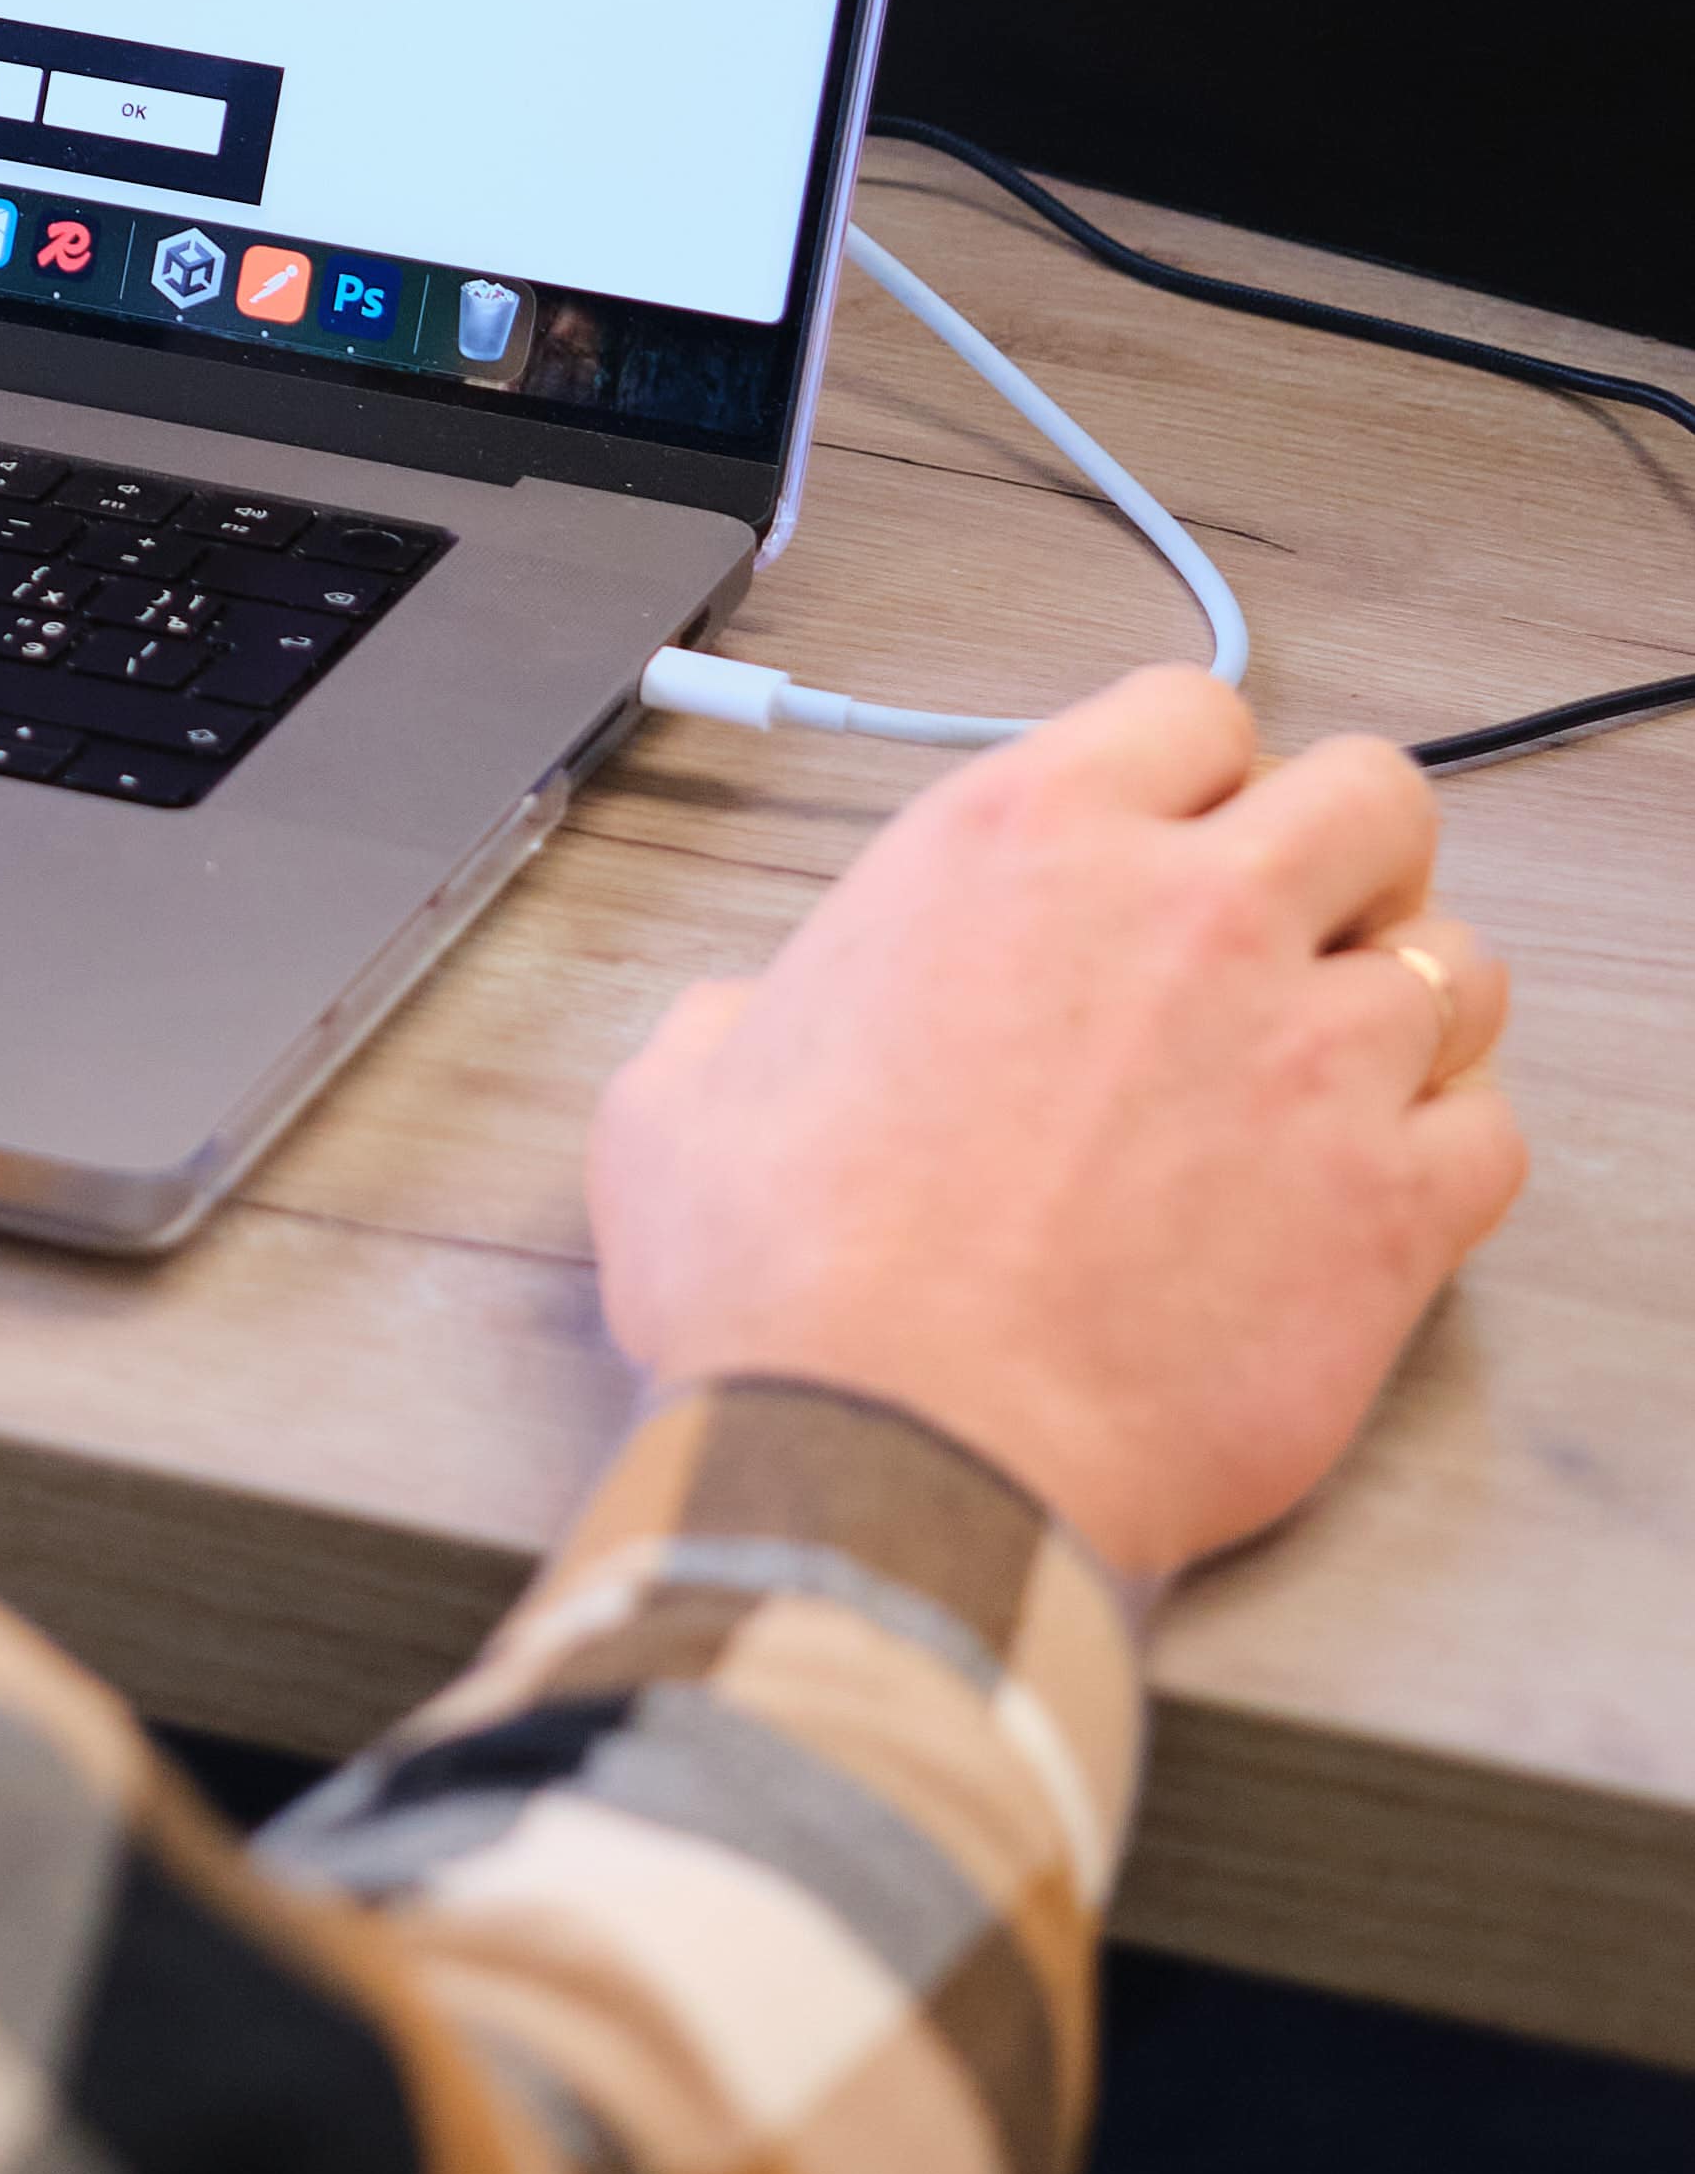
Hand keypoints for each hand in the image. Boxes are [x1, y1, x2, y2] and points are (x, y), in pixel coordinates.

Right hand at [588, 670, 1525, 1585]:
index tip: (1183, 834)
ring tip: (1339, 1076)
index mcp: (1017, 845)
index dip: (1195, 772)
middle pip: (1371, 797)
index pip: (1191, 709)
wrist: (890, 1464)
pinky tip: (1374, 1193)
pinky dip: (1449, 1154)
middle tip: (1294, 935)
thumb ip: (737, 1020)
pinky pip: (1492, 1133)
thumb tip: (743, 1033)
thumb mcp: (680, 1094)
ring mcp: (1308, 1058)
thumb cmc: (790, 1292)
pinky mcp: (1389, 1211)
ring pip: (1456, 961)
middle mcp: (1187, 916)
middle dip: (1345, 857)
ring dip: (1407, 1004)